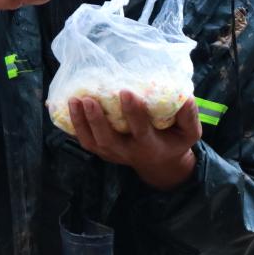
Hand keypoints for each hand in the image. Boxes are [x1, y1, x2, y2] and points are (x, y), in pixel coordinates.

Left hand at [69, 90, 201, 190]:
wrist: (159, 163)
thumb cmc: (174, 141)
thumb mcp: (189, 133)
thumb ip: (189, 116)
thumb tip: (184, 96)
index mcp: (150, 145)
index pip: (140, 130)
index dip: (133, 113)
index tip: (126, 92)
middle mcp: (127, 151)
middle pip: (108, 139)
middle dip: (97, 120)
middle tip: (89, 99)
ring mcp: (111, 152)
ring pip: (92, 142)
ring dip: (80, 122)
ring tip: (73, 100)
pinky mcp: (101, 149)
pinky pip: (83, 140)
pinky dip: (73, 125)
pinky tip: (64, 106)